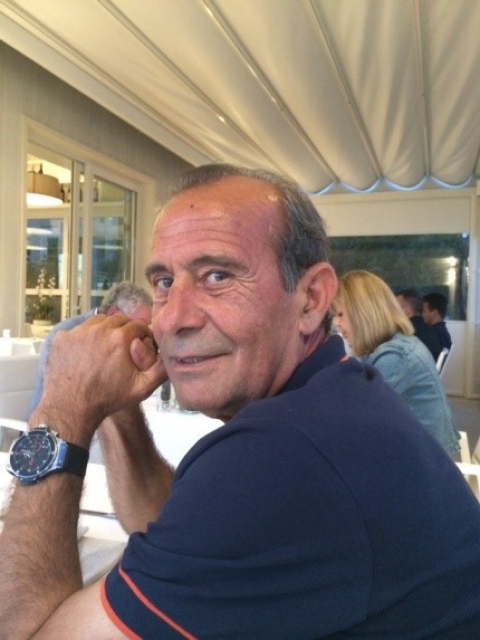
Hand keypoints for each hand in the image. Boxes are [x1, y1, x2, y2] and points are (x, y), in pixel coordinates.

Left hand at [33, 314, 166, 441]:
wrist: (71, 408)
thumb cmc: (107, 399)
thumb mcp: (141, 388)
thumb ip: (160, 370)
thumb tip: (170, 356)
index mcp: (120, 338)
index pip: (137, 324)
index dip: (142, 333)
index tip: (141, 342)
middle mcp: (98, 329)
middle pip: (118, 319)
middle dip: (124, 328)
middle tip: (124, 344)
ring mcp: (77, 332)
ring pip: (97, 321)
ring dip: (105, 329)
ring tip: (105, 346)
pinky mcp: (62, 337)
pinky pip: (78, 330)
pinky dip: (85, 337)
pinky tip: (86, 352)